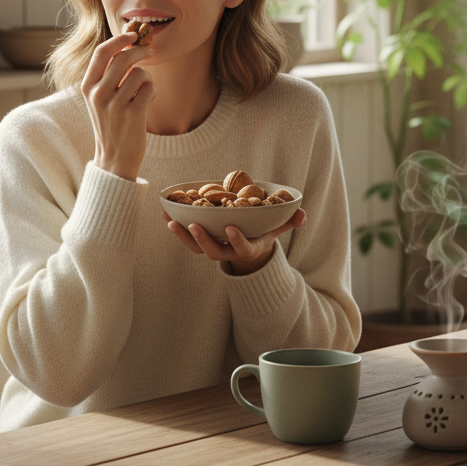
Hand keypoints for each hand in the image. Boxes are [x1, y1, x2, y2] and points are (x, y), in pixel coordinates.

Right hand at [82, 30, 155, 180]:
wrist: (114, 157)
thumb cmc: (111, 123)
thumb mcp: (100, 98)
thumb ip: (108, 74)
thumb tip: (128, 45)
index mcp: (87, 87)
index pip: (101, 52)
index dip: (119, 40)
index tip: (132, 35)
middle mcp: (98, 94)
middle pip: (123, 58)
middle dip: (140, 51)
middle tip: (150, 51)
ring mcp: (115, 105)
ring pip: (140, 73)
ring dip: (147, 78)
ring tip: (143, 91)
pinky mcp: (133, 114)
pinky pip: (150, 88)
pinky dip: (152, 91)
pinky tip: (147, 102)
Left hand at [165, 208, 306, 275]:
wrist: (246, 250)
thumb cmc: (261, 233)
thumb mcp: (275, 229)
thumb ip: (288, 221)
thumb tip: (302, 215)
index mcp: (247, 248)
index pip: (242, 248)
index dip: (237, 240)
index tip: (231, 228)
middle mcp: (228, 252)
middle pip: (213, 251)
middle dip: (203, 240)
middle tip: (194, 226)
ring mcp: (212, 248)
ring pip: (196, 247)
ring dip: (182, 235)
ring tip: (170, 221)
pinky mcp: (200, 242)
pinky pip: (186, 237)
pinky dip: (175, 226)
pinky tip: (164, 213)